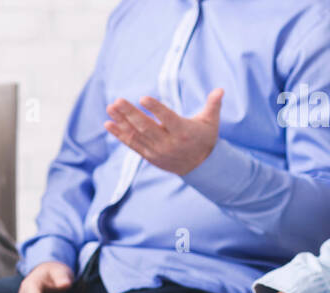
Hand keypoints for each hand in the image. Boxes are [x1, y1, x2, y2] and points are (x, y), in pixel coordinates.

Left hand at [105, 88, 224, 175]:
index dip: (155, 109)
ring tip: (110, 108)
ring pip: (136, 135)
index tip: (143, 98)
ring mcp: (157, 151)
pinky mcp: (149, 156)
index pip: (167, 119)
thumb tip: (220, 89)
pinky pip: (132, 144)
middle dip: (130, 114)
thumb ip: (213, 105)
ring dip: (121, 121)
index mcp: (183, 131)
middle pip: (146, 127)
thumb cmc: (205, 138)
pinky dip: (120, 134)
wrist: (200, 167)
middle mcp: (168, 142)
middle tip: (117, 101)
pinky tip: (109, 123)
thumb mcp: (211, 122)